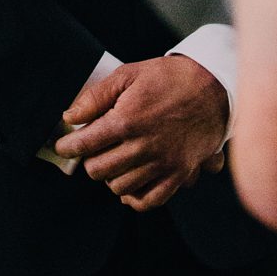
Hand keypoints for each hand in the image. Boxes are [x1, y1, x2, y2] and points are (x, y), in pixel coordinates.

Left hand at [55, 56, 227, 212]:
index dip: (68, 145)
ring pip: (119, 187)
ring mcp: (162, 164)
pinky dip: (133, 198)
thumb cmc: (169, 78)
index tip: (63, 145)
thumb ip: (96, 97)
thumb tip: (70, 116)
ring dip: (110, 175)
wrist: (213, 86)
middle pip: (98, 170)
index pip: (85, 144)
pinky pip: (149, 201)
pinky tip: (128, 187)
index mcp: (127, 120)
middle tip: (91, 149)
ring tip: (112, 160)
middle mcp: (143, 147)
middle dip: (89, 159)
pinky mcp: (177, 174)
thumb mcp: (129, 74)